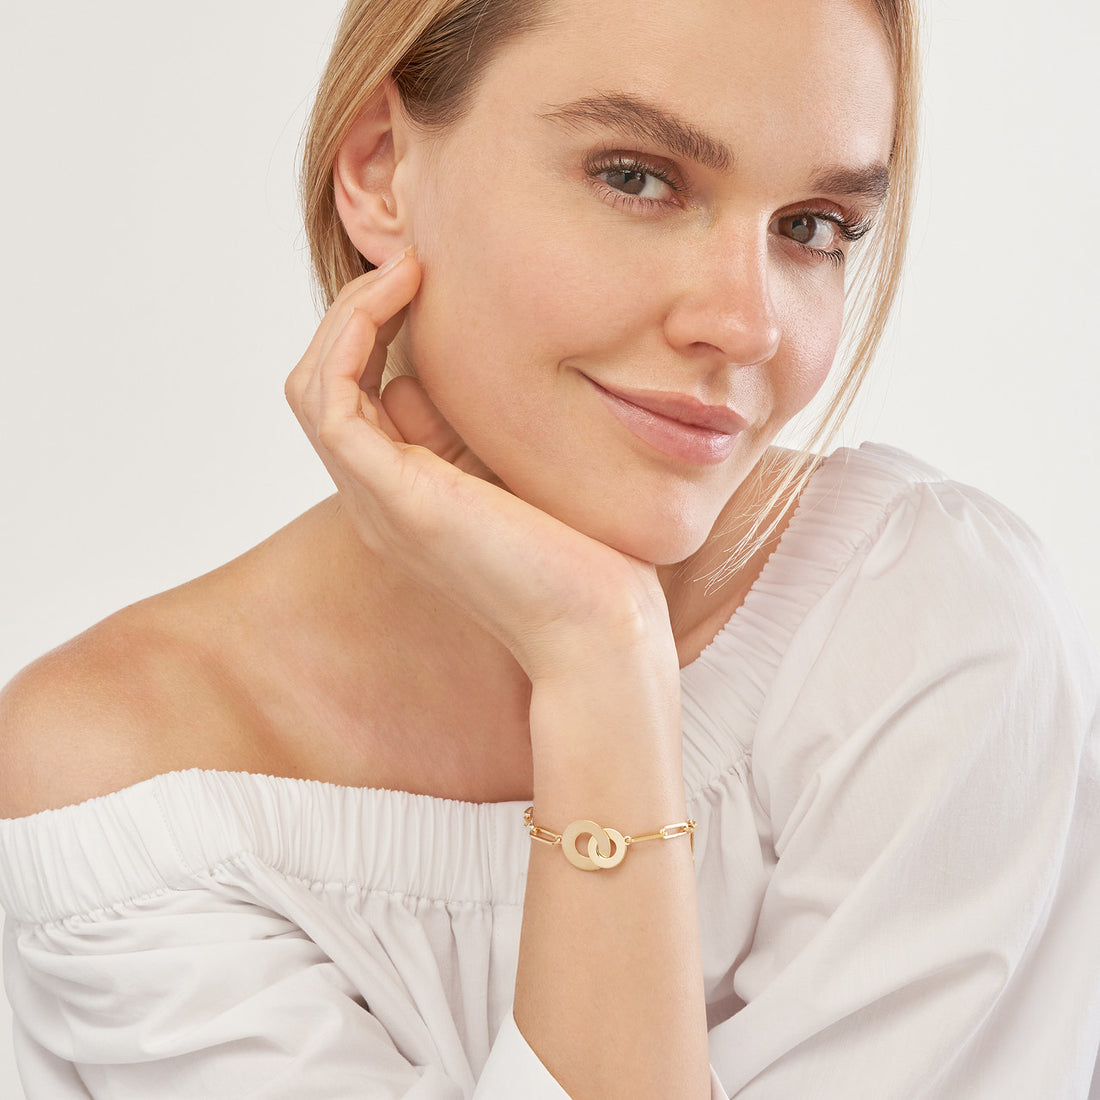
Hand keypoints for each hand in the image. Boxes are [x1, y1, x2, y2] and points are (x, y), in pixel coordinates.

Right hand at [284, 251, 675, 682]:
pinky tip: (402, 294)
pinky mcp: (393, 495)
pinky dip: (350, 336)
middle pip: (323, 386)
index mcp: (408, 495)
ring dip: (348, 315)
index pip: (356, 399)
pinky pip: (329, 400)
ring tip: (406, 271)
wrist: (599, 629)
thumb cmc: (583, 558)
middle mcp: (379, 497)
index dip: (378, 330)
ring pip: (314, 386)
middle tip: (412, 263)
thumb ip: (486, 427)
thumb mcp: (526, 469)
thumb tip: (463, 366)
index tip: (430, 281)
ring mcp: (378, 499)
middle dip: (357, 312)